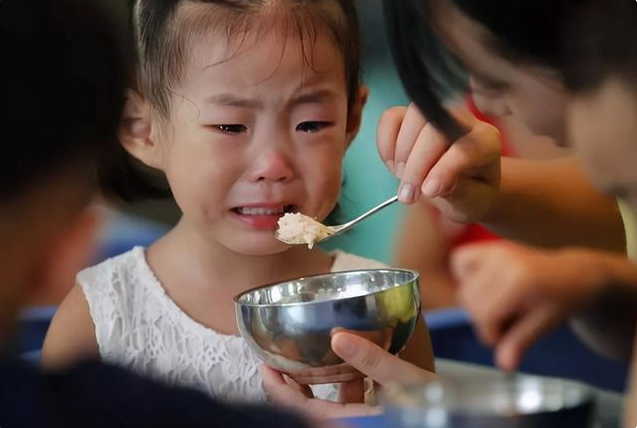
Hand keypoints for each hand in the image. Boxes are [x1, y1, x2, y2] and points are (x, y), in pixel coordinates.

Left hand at [261, 332, 435, 419]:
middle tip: (278, 358)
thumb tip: (338, 337)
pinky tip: (348, 364)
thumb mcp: (404, 381)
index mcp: (349, 422)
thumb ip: (371, 360)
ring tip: (309, 356)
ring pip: (325, 405)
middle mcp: (349, 425)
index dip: (277, 389)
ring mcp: (359, 422)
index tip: (265, 365)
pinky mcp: (371, 418)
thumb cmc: (436, 408)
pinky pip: (346, 403)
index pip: (298, 410)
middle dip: (290, 383)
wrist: (456, 421)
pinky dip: (341, 385)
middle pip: (306, 408)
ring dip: (315, 383)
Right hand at [377, 103, 500, 222]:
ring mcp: (436, 115)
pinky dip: (385, 142)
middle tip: (408, 194)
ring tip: (403, 179)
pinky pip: (391, 118)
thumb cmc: (471, 194)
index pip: (462, 148)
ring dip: (400, 152)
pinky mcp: (412, 117)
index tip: (427, 192)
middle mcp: (463, 121)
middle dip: (416, 164)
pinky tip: (393, 165)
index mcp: (486, 141)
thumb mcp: (471, 202)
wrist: (464, 187)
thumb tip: (430, 186)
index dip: (442, 169)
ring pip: (413, 116)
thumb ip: (457, 192)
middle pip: (434, 129)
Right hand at [451, 242, 609, 369]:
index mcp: (520, 280)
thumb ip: (520, 342)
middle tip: (505, 323)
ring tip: (499, 306)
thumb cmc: (563, 300)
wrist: (575, 274)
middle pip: (469, 301)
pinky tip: (484, 285)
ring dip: (474, 302)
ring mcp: (495, 250)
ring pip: (463, 286)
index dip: (491, 333)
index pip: (484, 313)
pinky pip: (459, 262)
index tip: (504, 340)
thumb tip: (503, 365)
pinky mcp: (489, 246)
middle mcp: (503, 260)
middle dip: (483, 320)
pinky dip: (465, 276)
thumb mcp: (545, 324)